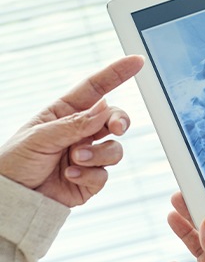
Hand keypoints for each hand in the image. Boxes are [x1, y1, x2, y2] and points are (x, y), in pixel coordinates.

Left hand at [0, 55, 143, 206]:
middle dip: (120, 121)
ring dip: (98, 155)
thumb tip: (105, 108)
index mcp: (65, 113)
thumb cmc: (15, 162)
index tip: (136, 61)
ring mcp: (88, 155)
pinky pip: (104, 174)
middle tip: (117, 128)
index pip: (95, 89)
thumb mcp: (40, 137)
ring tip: (74, 160)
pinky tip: (70, 175)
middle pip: (114, 118)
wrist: (12, 200)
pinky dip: (89, 175)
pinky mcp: (91, 179)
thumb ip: (75, 124)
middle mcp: (80, 132)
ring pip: (113, 149)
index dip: (116, 74)